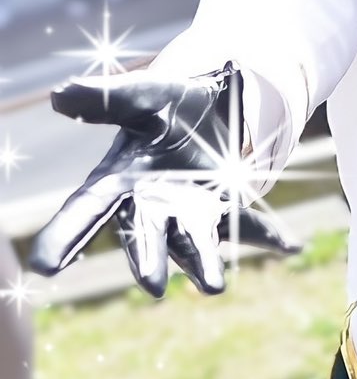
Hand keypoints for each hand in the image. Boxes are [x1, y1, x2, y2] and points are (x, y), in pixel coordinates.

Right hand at [30, 67, 295, 296]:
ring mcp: (190, 212)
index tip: (44, 267)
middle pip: (144, 237)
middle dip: (148, 260)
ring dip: (203, 263)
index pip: (85, 210)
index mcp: (120, 179)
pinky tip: (291, 245)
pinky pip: (249, 226)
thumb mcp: (144, 93)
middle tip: (152, 283)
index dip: (64, 235)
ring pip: (194, 243)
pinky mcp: (227, 210)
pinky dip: (270, 236)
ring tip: (213, 285)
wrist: (215, 99)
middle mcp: (151, 206)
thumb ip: (108, 98)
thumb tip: (59, 94)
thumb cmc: (171, 100)